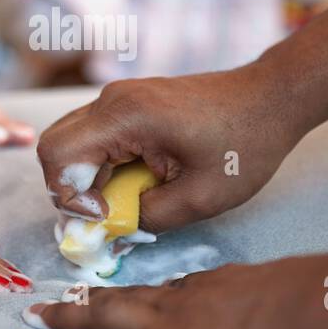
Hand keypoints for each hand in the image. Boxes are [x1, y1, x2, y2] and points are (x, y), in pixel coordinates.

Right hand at [36, 61, 303, 232]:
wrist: (272, 99)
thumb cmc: (245, 145)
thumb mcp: (199, 198)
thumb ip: (147, 218)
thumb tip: (112, 231)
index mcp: (124, 116)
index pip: (57, 156)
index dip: (69, 197)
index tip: (107, 218)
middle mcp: (113, 100)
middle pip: (55, 145)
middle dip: (70, 188)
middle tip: (107, 214)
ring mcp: (120, 97)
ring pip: (72, 140)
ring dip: (87, 177)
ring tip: (125, 201)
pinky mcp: (131, 103)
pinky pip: (95, 136)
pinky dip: (102, 165)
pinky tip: (137, 181)